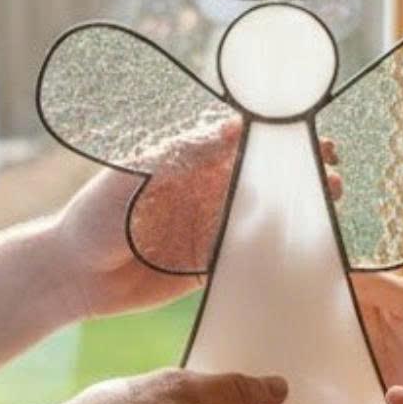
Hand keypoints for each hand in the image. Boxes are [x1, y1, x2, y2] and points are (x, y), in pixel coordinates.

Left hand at [51, 127, 342, 323]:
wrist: (71, 276)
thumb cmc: (94, 216)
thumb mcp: (134, 175)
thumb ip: (182, 154)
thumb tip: (232, 127)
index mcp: (187, 162)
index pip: (240, 141)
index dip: (275, 135)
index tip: (307, 132)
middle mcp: (203, 192)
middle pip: (261, 177)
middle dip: (297, 172)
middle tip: (331, 171)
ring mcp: (208, 229)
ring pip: (262, 215)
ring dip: (296, 210)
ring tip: (328, 204)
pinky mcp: (207, 266)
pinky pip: (247, 257)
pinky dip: (275, 252)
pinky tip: (305, 248)